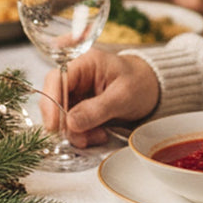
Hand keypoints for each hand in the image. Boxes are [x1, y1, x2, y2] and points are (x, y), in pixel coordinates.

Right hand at [38, 49, 159, 145]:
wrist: (151, 89)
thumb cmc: (140, 84)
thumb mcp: (123, 96)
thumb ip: (97, 109)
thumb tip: (70, 123)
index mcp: (85, 62)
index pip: (56, 78)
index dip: (51, 101)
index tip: (54, 125)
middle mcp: (76, 76)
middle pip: (54, 98)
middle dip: (64, 122)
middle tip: (79, 139)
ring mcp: (77, 93)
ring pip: (62, 115)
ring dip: (75, 132)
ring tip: (98, 136)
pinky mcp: (80, 108)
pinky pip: (72, 124)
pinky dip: (82, 134)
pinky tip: (99, 135)